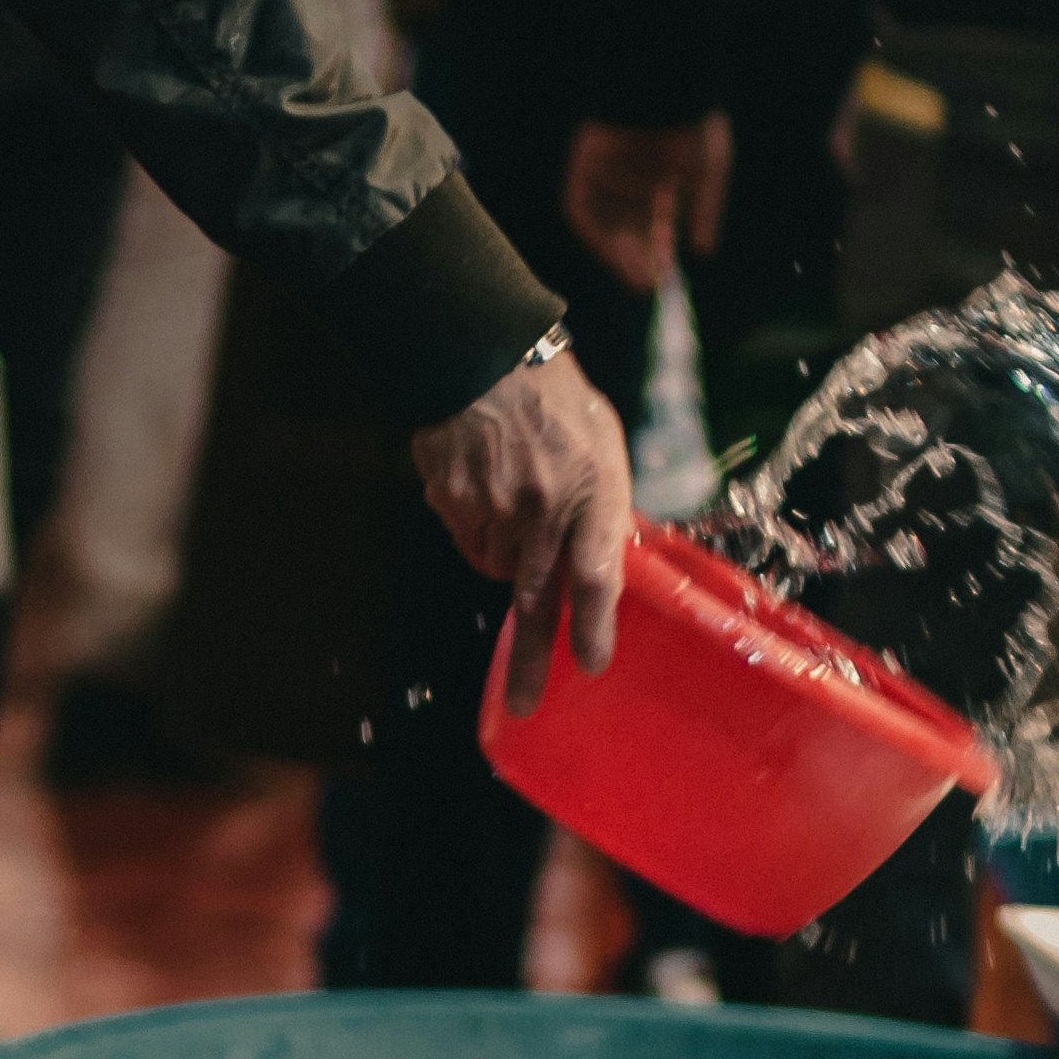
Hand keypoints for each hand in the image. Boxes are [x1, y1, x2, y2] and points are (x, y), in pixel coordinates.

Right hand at [411, 346, 631, 719]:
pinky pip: (467, 536)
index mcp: (589, 492)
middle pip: (533, 601)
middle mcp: (539, 509)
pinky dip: (478, 527)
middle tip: (525, 705)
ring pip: (496, 566)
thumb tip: (608, 563)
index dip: (592, 626)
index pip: (594, 575)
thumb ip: (607, 507)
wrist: (486, 353)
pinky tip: (486, 485)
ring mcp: (489, 507)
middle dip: (529, 661)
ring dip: (508, 555)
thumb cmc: (558, 401)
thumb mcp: (604, 447)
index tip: (590, 664)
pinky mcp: (450, 499)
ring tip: (517, 502)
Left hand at [564, 115, 731, 292]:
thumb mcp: (709, 171)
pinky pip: (582, 206)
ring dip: (618, 253)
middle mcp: (631, 177)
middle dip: (639, 258)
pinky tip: (614, 252)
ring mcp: (606, 171)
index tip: (667, 278)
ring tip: (637, 276)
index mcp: (662, 177)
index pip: (656, 225)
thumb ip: (705, 211)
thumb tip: (704, 251)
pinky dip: (595, 233)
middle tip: (649, 286)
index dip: (660, 253)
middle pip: (629, 229)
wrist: (665, 83)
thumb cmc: (692, 123)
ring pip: (608, 223)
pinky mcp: (584, 164)